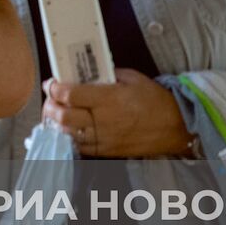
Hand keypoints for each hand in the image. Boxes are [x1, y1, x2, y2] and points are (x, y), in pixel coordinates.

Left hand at [41, 68, 190, 157]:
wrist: (175, 127)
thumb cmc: (155, 100)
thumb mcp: (133, 78)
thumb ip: (108, 74)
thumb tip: (88, 73)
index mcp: (109, 98)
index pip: (71, 95)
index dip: (55, 88)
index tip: (51, 83)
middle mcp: (103, 120)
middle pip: (64, 116)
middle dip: (50, 106)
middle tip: (50, 98)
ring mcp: (103, 138)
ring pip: (68, 133)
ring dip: (55, 123)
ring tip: (54, 113)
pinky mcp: (106, 151)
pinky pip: (79, 147)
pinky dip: (69, 137)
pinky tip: (67, 128)